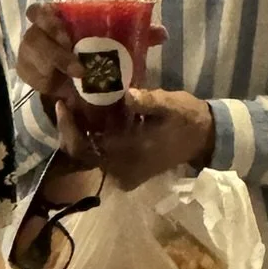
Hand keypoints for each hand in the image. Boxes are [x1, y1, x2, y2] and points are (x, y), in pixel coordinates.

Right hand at [16, 2, 169, 113]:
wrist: (68, 75)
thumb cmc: (89, 49)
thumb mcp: (111, 41)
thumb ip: (135, 35)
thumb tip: (163, 33)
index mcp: (54, 18)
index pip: (38, 10)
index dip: (45, 17)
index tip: (64, 30)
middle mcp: (37, 33)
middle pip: (35, 36)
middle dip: (55, 50)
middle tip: (79, 65)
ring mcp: (29, 54)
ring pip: (32, 58)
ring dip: (55, 67)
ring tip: (79, 77)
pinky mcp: (28, 74)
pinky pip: (33, 79)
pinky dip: (47, 83)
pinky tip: (63, 91)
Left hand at [56, 87, 215, 190]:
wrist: (204, 138)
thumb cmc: (187, 119)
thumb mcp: (171, 105)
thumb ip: (149, 102)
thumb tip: (127, 96)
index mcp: (130, 155)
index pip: (86, 148)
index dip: (70, 128)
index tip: (63, 105)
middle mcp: (122, 169)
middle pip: (81, 154)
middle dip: (71, 129)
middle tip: (67, 102)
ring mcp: (123, 173)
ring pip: (88, 156)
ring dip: (80, 132)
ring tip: (75, 105)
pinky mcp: (125, 170)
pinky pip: (99, 156)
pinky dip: (92, 138)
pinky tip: (91, 116)